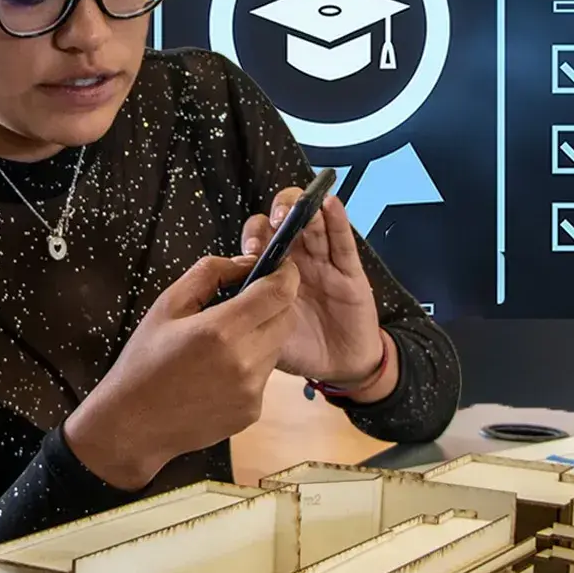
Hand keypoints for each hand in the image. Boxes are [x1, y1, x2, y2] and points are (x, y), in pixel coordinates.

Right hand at [63, 255, 300, 490]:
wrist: (133, 424)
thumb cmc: (144, 360)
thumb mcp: (168, 304)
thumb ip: (210, 273)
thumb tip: (248, 263)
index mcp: (221, 330)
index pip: (280, 293)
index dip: (286, 274)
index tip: (280, 267)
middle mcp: (244, 362)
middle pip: (286, 319)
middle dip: (273, 305)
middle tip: (244, 305)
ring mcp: (251, 390)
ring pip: (276, 347)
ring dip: (260, 336)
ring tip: (221, 345)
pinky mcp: (252, 411)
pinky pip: (264, 376)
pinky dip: (250, 366)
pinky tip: (218, 373)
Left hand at [242, 189, 392, 399]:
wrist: (338, 367)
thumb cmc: (300, 348)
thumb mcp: (267, 333)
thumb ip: (250, 316)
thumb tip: (223, 306)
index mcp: (273, 272)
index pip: (261, 239)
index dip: (255, 237)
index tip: (251, 250)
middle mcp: (298, 260)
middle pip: (286, 222)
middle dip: (279, 214)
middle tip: (276, 222)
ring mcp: (324, 263)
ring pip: (314, 225)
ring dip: (305, 211)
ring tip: (297, 207)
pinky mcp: (350, 273)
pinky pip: (343, 243)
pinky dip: (337, 221)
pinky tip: (329, 204)